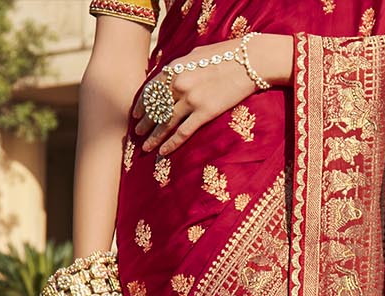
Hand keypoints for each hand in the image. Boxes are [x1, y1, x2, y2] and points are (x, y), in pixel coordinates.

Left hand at [133, 40, 259, 157]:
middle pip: (156, 108)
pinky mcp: (205, 113)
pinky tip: (162, 152)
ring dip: (154, 137)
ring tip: (145, 147)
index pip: (151, 91)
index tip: (136, 115)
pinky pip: (183, 132)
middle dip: (145, 123)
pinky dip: (171, 143)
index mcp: (174, 69)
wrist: (248, 61)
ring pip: (165, 123)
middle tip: (136, 133)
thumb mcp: (196, 55)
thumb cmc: (225, 55)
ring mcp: (191, 100)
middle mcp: (178, 84)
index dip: (142, 105)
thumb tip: (173, 75)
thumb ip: (181, 67)